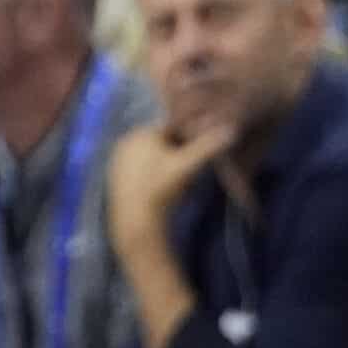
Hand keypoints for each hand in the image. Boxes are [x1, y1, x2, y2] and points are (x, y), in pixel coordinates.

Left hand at [105, 123, 234, 252]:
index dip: (190, 137)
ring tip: (178, 180)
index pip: (172, 127)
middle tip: (190, 167)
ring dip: (166, 161)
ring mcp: (118, 158)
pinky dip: (153, 173)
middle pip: (161, 140)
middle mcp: (125, 141)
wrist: (136, 220)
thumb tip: (232, 130)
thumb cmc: (162, 190)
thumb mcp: (187, 166)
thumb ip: (209, 146)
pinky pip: (140, 167)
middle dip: (178, 149)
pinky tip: (162, 187)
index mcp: (140, 133)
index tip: (201, 150)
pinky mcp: (116, 174)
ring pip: (151, 154)